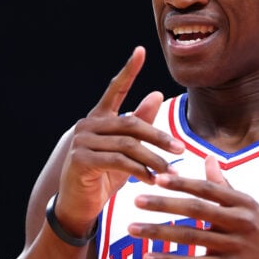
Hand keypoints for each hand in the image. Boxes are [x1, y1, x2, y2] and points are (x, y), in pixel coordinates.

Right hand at [55, 46, 184, 235]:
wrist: (77, 207)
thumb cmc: (102, 178)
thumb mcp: (126, 152)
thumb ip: (140, 125)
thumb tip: (156, 94)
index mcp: (98, 118)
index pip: (114, 89)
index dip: (129, 70)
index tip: (141, 50)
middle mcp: (87, 124)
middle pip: (131, 124)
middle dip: (158, 137)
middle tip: (180, 149)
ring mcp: (81, 140)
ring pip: (127, 145)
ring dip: (153, 159)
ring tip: (169, 172)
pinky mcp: (80, 159)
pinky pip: (118, 161)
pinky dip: (139, 170)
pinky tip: (152, 180)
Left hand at [127, 155, 258, 258]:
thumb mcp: (250, 207)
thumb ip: (225, 185)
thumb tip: (208, 158)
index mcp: (243, 202)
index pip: (207, 188)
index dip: (181, 183)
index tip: (156, 177)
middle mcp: (240, 220)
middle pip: (196, 210)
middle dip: (163, 204)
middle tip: (135, 200)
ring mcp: (236, 245)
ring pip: (191, 237)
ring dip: (158, 233)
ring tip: (132, 229)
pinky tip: (148, 258)